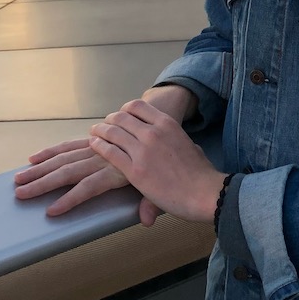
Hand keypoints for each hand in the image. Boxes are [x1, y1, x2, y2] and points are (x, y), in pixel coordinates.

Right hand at [14, 137, 159, 222]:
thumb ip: (150, 203)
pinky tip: (33, 159)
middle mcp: (103, 158)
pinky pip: (69, 146)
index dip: (71, 199)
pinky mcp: (93, 142)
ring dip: (40, 169)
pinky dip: (50, 152)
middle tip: (20, 194)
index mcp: (118, 170)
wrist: (163, 127)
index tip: (51, 211)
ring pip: (64, 158)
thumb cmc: (160, 165)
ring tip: (19, 179)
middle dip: (43, 183)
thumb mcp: (159, 185)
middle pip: (69, 171)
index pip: (90, 186)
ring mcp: (96, 148)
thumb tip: (146, 221)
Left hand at [89, 100, 223, 225]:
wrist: (204, 193)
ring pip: (112, 133)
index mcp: (167, 124)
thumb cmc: (201, 173)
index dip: (125, 109)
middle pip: (122, 118)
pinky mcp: (134, 170)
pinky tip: (95, 146)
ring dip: (100, 132)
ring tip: (94, 133)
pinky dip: (99, 147)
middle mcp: (152, 133)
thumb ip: (179, 143)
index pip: (138, 106)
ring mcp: (142, 150)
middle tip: (104, 126)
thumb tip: (181, 146)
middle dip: (110, 120)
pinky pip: (110, 153)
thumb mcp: (191, 147)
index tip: (121, 115)